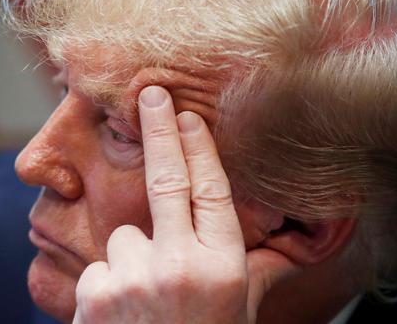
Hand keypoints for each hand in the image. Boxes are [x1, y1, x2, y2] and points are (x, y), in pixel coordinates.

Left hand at [72, 86, 297, 323]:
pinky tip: (120, 315)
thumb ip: (259, 269)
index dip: (197, 147)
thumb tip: (301, 239)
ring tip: (144, 301)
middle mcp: (180, 267)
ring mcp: (134, 277)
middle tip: (150, 94)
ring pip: (124, 236)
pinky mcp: (95, 291)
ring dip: (131, 258)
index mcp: (222, 267)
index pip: (211, 190)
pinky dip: (107, 283)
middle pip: (166, 180)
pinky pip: (99, 266)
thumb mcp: (240, 310)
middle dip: (158, 131)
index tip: (185, 115)